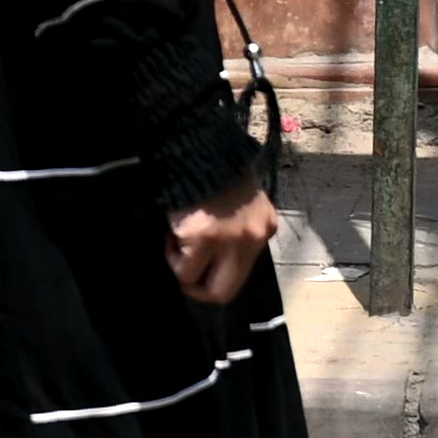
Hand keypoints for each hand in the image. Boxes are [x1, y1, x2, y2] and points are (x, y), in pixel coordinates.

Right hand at [164, 180, 276, 305]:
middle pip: (226, 291)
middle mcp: (253, 238)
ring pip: (202, 285)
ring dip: (185, 269)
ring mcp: (230, 241)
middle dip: (201, 288)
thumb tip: (216, 259)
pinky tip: (173, 233)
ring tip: (177, 242)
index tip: (203, 258)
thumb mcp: (240, 201)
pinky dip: (173, 257)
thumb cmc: (213, 170)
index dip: (217, 270)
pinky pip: (184, 270)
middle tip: (186, 273)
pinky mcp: (203, 239)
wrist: (197, 146)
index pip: (244, 270)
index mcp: (265, 226)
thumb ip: (237, 228)